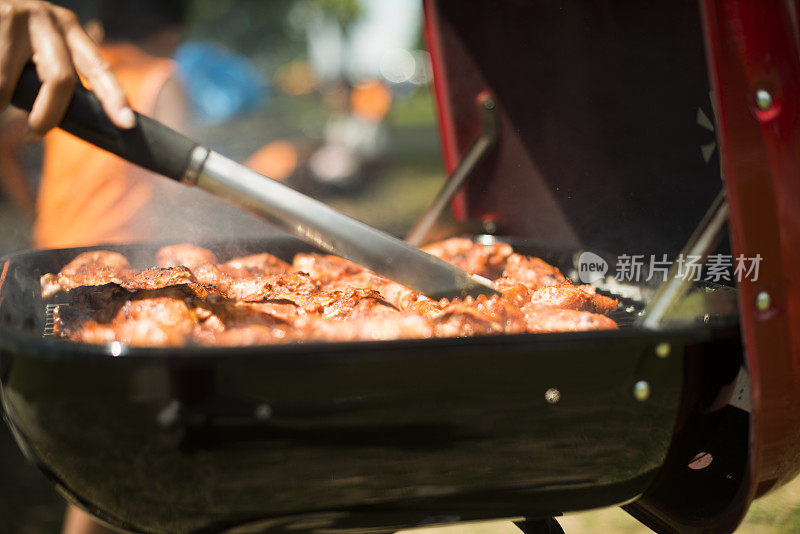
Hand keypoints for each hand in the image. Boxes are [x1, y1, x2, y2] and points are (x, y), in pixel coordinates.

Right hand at [0, 0, 134, 139]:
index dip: (114, 97)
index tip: (127, 123)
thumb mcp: (40, 42)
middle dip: (48, 116)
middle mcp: (49, 19)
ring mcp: (20, 16)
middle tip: (34, 136)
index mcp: (69, 29)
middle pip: (60, 80)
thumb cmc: (7, 32)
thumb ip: (58, 68)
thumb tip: (69, 114)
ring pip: (9, 83)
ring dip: (1, 99)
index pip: (98, 67)